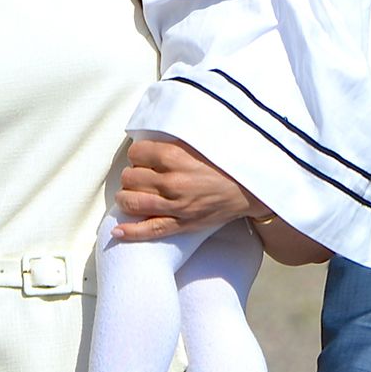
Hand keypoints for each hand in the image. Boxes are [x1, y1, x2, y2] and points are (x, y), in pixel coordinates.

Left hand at [116, 137, 261, 238]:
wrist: (251, 188)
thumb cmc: (227, 162)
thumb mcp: (202, 141)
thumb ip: (175, 140)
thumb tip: (151, 141)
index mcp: (175, 155)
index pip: (136, 153)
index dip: (139, 154)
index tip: (146, 157)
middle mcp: (171, 181)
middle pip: (129, 177)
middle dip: (133, 175)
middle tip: (144, 175)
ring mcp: (175, 205)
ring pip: (131, 202)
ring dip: (128, 197)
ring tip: (135, 194)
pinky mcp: (181, 224)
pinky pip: (148, 230)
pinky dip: (130, 232)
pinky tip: (118, 230)